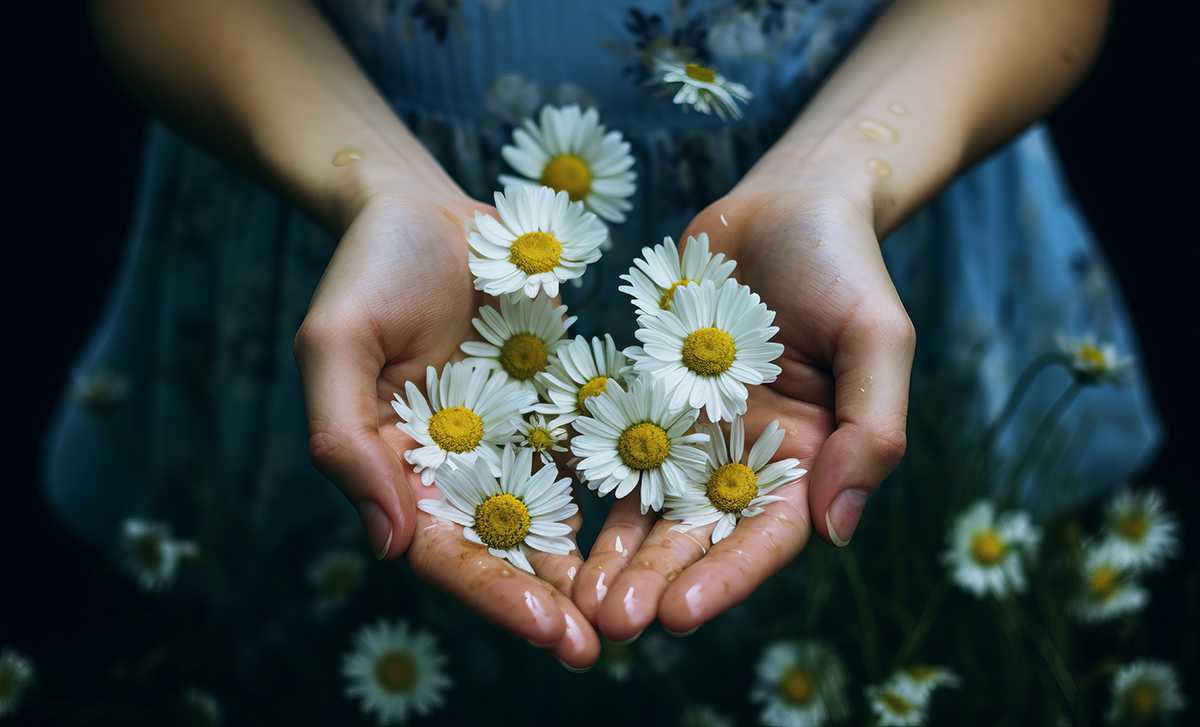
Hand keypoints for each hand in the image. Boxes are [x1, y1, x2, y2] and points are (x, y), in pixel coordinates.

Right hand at [294, 188, 599, 666]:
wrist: (423, 209)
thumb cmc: (368, 270)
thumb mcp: (336, 344)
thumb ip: (346, 439)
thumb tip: (389, 544)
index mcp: (401, 471)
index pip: (446, 553)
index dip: (494, 596)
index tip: (549, 630)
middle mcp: (459, 469)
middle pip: (506, 550)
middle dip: (552, 602)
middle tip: (601, 648)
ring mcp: (511, 441)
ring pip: (556, 517)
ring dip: (594, 565)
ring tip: (643, 606)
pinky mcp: (556, 406)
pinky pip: (593, 455)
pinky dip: (624, 490)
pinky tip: (668, 522)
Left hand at [572, 181, 912, 639]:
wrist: (788, 200)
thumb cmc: (845, 265)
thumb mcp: (879, 341)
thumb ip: (870, 432)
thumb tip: (838, 529)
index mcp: (809, 458)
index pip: (766, 537)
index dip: (725, 578)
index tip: (678, 613)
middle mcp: (746, 457)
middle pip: (699, 534)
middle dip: (656, 580)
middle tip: (609, 623)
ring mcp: (694, 429)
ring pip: (649, 503)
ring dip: (614, 552)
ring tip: (575, 596)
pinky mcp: (649, 395)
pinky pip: (614, 444)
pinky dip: (587, 483)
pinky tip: (550, 518)